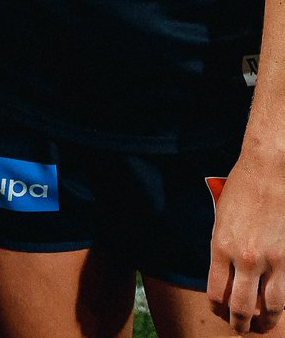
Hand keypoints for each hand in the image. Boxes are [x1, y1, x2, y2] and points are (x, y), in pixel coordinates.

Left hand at [208, 150, 284, 332]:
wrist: (267, 171)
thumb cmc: (242, 189)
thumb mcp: (221, 218)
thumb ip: (223, 248)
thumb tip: (227, 274)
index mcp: (219, 245)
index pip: (215, 292)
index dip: (217, 307)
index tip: (220, 310)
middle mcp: (242, 258)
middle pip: (240, 307)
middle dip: (239, 323)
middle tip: (240, 327)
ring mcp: (268, 260)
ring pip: (269, 308)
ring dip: (265, 321)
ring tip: (262, 323)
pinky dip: (280, 303)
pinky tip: (277, 304)